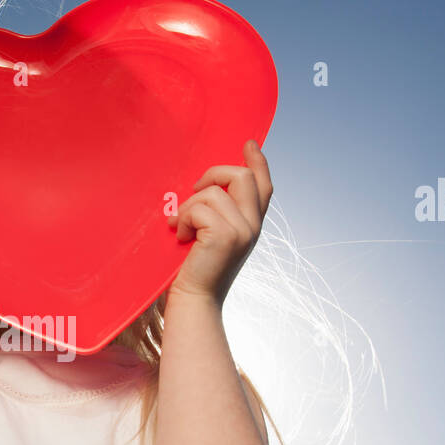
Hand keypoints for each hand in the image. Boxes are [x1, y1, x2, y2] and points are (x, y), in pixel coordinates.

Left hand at [168, 139, 271, 304]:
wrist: (194, 300)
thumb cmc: (196, 270)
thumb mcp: (212, 237)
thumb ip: (217, 215)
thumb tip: (203, 187)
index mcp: (252, 225)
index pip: (263, 187)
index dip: (258, 162)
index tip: (248, 144)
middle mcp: (253, 226)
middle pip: (242, 177)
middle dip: (213, 174)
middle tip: (192, 190)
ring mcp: (243, 231)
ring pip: (213, 192)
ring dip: (189, 208)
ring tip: (181, 228)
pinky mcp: (226, 236)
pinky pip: (199, 209)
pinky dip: (183, 220)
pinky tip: (181, 238)